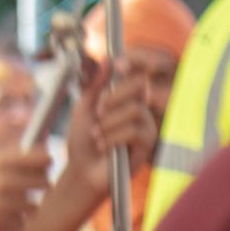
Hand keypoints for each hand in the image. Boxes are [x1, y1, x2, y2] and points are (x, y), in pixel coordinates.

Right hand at [0, 149, 50, 230]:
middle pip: (44, 183)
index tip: (45, 166)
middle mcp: (1, 181)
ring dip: (25, 210)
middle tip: (26, 191)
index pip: (42, 158)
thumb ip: (13, 156)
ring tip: (8, 207)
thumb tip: (47, 152)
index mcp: (0, 161)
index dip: (46, 163)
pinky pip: (20, 225)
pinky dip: (12, 225)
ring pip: (33, 208)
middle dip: (40, 188)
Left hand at [58, 62, 158, 202]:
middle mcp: (140, 109)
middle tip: (97, 112)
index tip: (118, 63)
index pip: (137, 74)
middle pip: (141, 85)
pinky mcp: (147, 145)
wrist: (82, 171)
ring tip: (95, 135)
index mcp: (126, 99)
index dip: (134, 63)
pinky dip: (113, 137)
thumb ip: (95, 85)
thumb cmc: (82, 141)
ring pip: (135, 110)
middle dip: (114, 97)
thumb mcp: (84, 109)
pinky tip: (102, 146)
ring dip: (109, 122)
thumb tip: (107, 59)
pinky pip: (135, 131)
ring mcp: (146, 126)